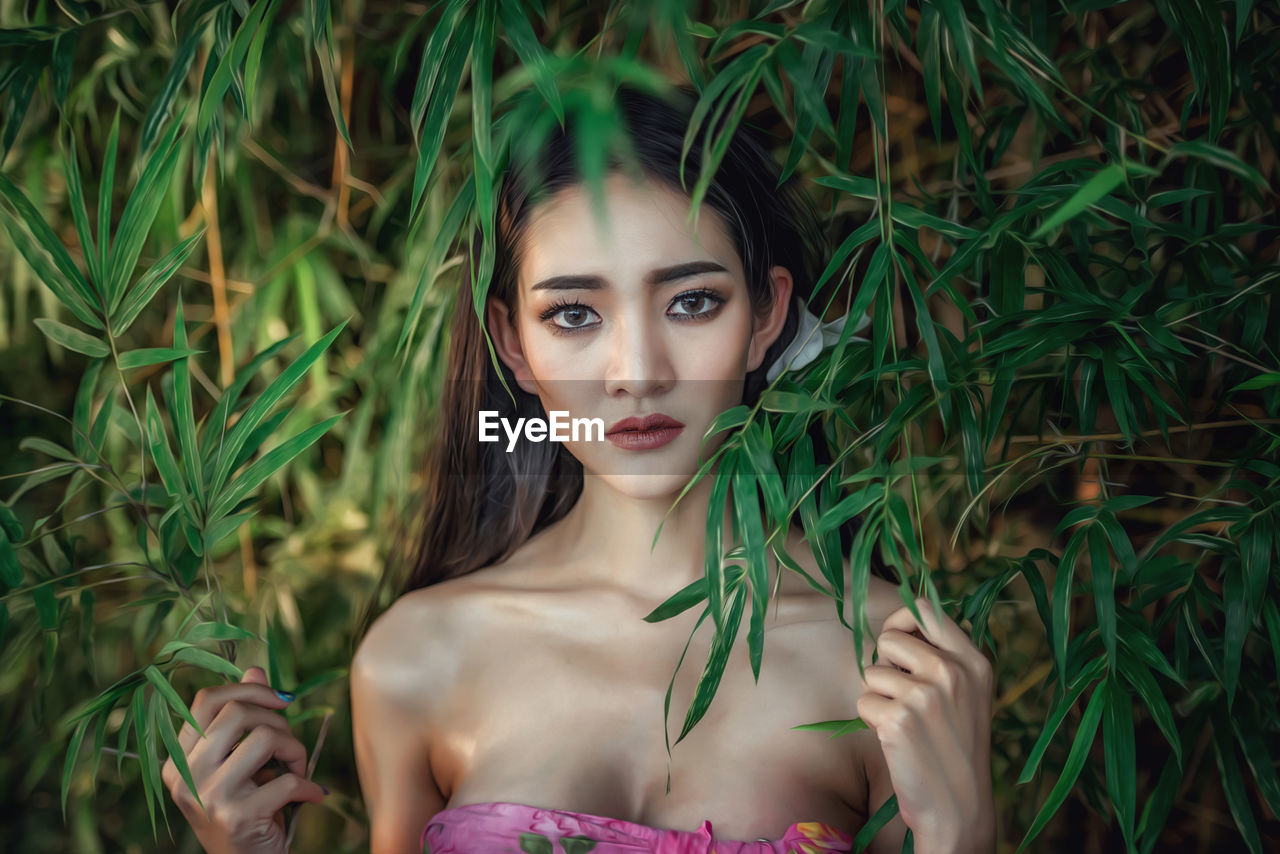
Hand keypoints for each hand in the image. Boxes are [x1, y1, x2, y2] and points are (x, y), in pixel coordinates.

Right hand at [161, 666, 326, 853]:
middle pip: (237, 712)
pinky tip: (311, 796)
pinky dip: (308, 786)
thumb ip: (243, 717)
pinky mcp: (236, 817)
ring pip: (264, 738)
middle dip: (278, 722)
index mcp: (177, 759)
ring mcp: (208, 798)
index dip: (249, 689)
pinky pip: (287, 781)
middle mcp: (184, 777)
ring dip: (294, 751)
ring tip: (297, 771)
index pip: (205, 700)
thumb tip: (254, 667)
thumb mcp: (238, 762)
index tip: (282, 700)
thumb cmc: (246, 809)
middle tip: (289, 747)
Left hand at [855, 598, 994, 853]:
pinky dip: (871, 720)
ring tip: (905, 722)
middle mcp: (952, 672)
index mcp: (974, 662)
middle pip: (890, 638)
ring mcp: (925, 695)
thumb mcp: (969, 694)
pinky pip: (863, 701)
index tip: (899, 642)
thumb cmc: (956, 747)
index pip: (926, 609)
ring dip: (879, 696)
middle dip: (885, 664)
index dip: (902, 620)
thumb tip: (901, 621)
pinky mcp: (897, 719)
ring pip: (872, 672)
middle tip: (903, 696)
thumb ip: (944, 656)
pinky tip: (896, 740)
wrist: (959, 807)